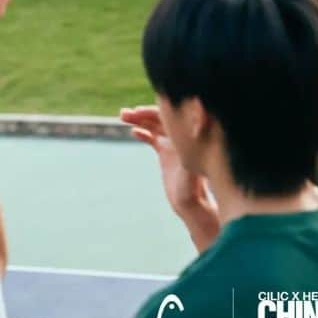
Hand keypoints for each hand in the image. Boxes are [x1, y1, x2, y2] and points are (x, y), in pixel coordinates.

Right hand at [120, 106, 217, 220]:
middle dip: (143, 114)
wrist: (192, 205)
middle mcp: (182, 139)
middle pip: (161, 119)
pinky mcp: (167, 154)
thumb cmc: (193, 190)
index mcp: (188, 139)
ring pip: (155, 127)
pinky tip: (133, 132)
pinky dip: (144, 133)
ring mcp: (174, 145)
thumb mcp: (188, 171)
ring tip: (123, 117)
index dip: (152, 113)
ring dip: (140, 121)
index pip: (170, 118)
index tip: (136, 112)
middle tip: (124, 114)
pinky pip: (154, 138)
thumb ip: (187, 153)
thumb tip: (189, 135)